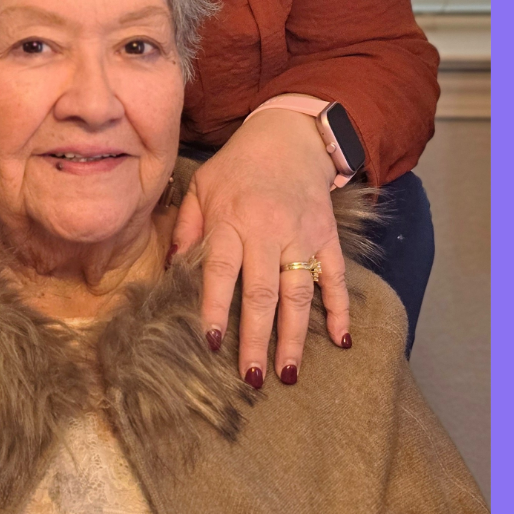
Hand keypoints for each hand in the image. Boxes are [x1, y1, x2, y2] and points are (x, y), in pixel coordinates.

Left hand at [171, 108, 350, 384]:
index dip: (217, 308)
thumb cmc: (237, 166)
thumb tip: (171, 271)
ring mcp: (302, 235)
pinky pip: (336, 277)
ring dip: (294, 335)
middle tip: (252, 377)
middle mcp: (268, 230)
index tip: (213, 342)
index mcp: (231, 219)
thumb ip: (186, 229)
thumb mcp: (201, 187)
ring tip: (287, 372)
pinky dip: (340, 309)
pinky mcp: (327, 237)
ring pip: (299, 292)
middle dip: (257, 337)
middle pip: (262, 291)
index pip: (222, 270)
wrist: (288, 136)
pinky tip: (341, 340)